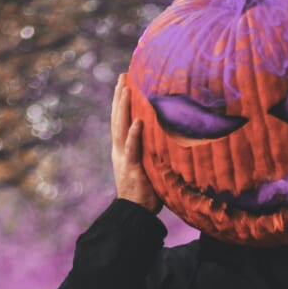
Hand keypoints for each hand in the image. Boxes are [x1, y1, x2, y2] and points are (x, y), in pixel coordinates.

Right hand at [111, 74, 162, 213]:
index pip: (121, 120)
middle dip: (119, 96)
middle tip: (122, 75)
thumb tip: (170, 136)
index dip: (121, 101)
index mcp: (123, 148)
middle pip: (117, 117)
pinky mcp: (130, 168)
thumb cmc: (146, 191)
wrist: (134, 212)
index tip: (124, 82)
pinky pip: (132, 149)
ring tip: (126, 89)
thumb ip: (153, 150)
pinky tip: (138, 121)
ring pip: (121, 128)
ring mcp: (123, 157)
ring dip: (123, 108)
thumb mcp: (149, 165)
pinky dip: (134, 135)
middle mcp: (119, 149)